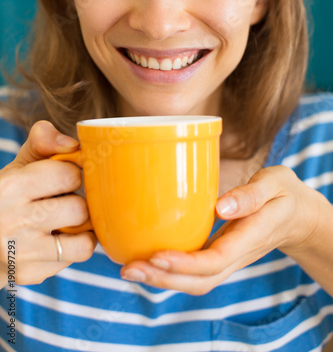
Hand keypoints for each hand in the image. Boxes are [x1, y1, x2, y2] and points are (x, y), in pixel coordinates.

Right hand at [0, 121, 96, 287]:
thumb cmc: (8, 196)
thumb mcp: (19, 166)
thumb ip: (43, 143)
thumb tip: (74, 144)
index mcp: (10, 187)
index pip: (69, 176)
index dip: (72, 175)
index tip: (63, 179)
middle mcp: (13, 220)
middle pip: (79, 209)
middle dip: (77, 203)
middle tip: (64, 202)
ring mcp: (21, 253)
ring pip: (84, 242)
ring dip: (82, 231)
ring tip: (67, 223)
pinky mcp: (28, 274)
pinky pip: (72, 260)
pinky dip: (70, 250)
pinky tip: (54, 241)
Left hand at [120, 166, 319, 294]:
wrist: (296, 216)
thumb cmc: (283, 194)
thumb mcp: (276, 183)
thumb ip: (252, 195)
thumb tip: (221, 207)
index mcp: (252, 235)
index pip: (217, 259)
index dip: (185, 263)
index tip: (156, 255)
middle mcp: (238, 255)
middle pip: (200, 280)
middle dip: (164, 279)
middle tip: (129, 269)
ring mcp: (229, 258)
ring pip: (195, 280)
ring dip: (162, 279)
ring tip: (129, 269)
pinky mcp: (220, 254)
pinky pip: (194, 270)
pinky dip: (169, 270)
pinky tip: (146, 259)